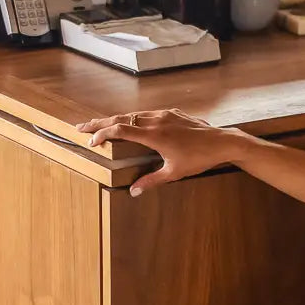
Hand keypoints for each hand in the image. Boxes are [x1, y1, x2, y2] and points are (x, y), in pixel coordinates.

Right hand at [76, 109, 237, 195]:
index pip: (120, 130)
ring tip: (102, 125)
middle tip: (82, 128)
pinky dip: (134, 119)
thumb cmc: (200, 159)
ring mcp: (165, 114)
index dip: (102, 133)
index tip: (90, 140)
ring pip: (134, 114)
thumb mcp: (174, 173)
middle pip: (121, 118)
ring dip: (116, 120)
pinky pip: (148, 114)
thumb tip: (133, 191)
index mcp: (154, 135)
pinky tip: (131, 125)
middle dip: (100, 123)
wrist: (222, 142)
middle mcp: (156, 120)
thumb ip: (151, 181)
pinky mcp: (173, 113)